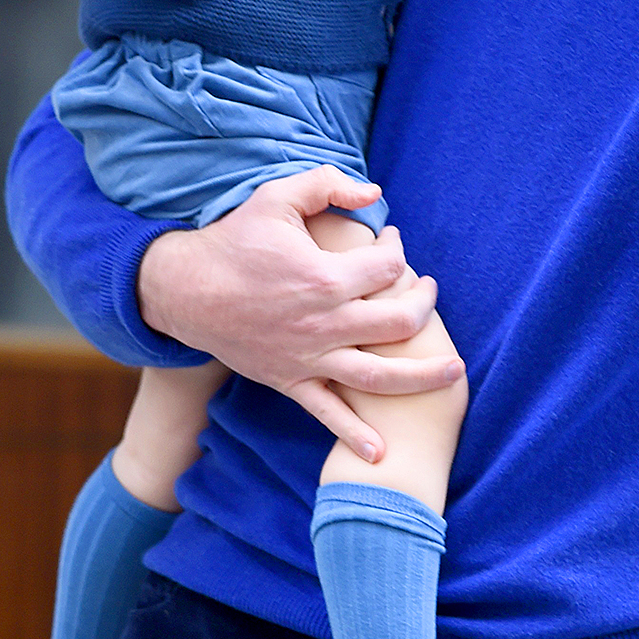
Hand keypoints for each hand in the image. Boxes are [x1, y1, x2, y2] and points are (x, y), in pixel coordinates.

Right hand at [136, 167, 460, 462]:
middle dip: (424, 304)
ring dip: (422, 377)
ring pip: (378, 376)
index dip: (399, 250)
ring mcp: (308, 357)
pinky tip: (382, 453)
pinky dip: (354, 435)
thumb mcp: (277, 197)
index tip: (393, 242)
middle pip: (398, 322)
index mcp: (324, 277)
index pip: (389, 268)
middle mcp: (323, 323)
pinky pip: (327, 413)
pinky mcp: (289, 380)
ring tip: (454, 371)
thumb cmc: (234, 240)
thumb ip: (328, 185)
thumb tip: (376, 192)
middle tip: (428, 290)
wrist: (184, 289)